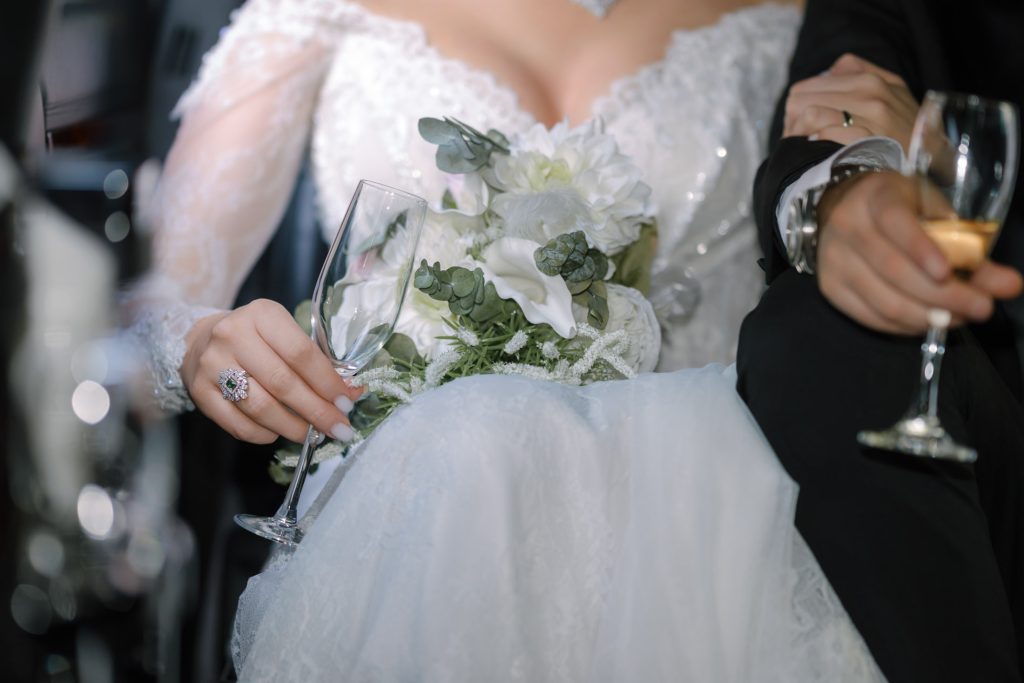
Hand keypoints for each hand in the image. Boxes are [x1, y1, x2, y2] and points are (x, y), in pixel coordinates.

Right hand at [181, 299, 361, 443]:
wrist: (201, 340)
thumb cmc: (257, 338)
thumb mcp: (286, 334)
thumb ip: (316, 362)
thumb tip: (351, 394)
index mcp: (262, 314)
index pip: (302, 353)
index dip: (328, 383)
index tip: (346, 404)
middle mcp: (233, 336)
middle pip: (283, 383)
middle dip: (316, 411)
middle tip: (338, 428)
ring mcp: (212, 364)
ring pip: (260, 407)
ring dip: (292, 427)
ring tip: (312, 435)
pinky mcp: (199, 392)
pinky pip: (237, 424)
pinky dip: (263, 434)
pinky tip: (278, 433)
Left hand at [784, 54, 917, 149]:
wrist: (935, 156)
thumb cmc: (907, 125)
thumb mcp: (891, 89)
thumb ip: (859, 72)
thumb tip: (829, 71)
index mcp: (868, 79)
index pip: (805, 87)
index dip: (797, 107)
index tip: (800, 123)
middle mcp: (868, 93)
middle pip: (800, 100)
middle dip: (793, 121)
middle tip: (800, 137)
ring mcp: (870, 117)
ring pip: (810, 114)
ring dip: (799, 133)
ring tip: (806, 144)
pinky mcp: (869, 141)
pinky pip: (826, 133)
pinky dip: (815, 142)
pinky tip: (819, 150)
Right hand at [816, 171, 1022, 333]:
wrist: (843, 207)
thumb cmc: (901, 207)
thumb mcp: (935, 213)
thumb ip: (971, 247)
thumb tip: (1010, 286)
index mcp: (876, 198)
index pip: (896, 223)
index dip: (921, 250)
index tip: (948, 274)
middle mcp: (847, 227)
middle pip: (894, 271)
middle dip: (943, 296)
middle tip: (981, 308)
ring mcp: (833, 261)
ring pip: (883, 301)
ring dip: (927, 317)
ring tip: (960, 319)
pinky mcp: (829, 288)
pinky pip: (870, 317)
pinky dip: (904, 326)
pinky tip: (928, 323)